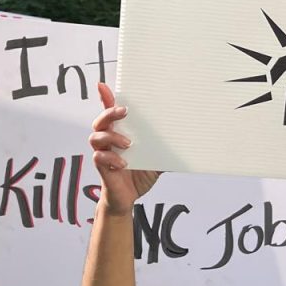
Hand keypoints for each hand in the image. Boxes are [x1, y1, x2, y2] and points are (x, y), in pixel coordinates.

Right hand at [89, 84, 160, 217]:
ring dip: (112, 136)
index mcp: (119, 133)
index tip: (103, 85)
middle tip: (124, 111)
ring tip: (128, 144)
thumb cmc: (138, 176)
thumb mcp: (156, 160)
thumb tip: (189, 142)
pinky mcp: (102, 168)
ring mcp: (103, 153)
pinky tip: (123, 163)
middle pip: (100, 120)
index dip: (105, 98)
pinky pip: (99, 157)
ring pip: (96, 136)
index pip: (109, 112)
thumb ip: (166, 149)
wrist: (127, 199)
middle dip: (109, 112)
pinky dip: (111, 158)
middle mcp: (108, 141)